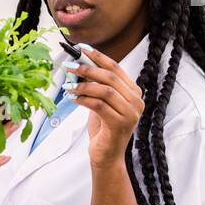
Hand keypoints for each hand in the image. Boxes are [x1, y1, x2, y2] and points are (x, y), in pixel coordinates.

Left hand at [64, 46, 143, 167]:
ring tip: (68, 86)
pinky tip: (73, 98)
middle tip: (69, 66)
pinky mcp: (121, 124)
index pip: (116, 68)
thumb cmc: (103, 129)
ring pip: (105, 90)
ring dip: (83, 85)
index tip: (82, 49)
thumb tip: (79, 66)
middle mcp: (137, 102)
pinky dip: (84, 99)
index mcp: (134, 93)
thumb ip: (96, 86)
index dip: (99, 57)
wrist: (107, 156)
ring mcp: (131, 114)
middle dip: (87, 69)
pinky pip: (100, 105)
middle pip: (111, 77)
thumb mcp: (101, 102)